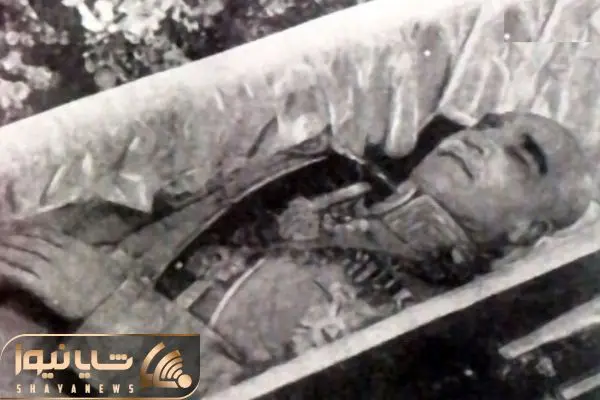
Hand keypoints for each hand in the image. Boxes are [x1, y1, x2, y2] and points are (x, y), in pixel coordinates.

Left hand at [0, 226, 128, 319]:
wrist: (110, 303)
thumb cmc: (111, 284)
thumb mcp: (105, 260)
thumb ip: (91, 251)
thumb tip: (91, 245)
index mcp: (76, 246)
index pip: (48, 234)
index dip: (31, 229)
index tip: (20, 226)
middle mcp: (60, 254)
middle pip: (32, 243)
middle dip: (15, 237)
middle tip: (2, 233)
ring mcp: (50, 270)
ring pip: (23, 256)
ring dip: (7, 250)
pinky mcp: (43, 287)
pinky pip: (20, 274)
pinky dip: (6, 268)